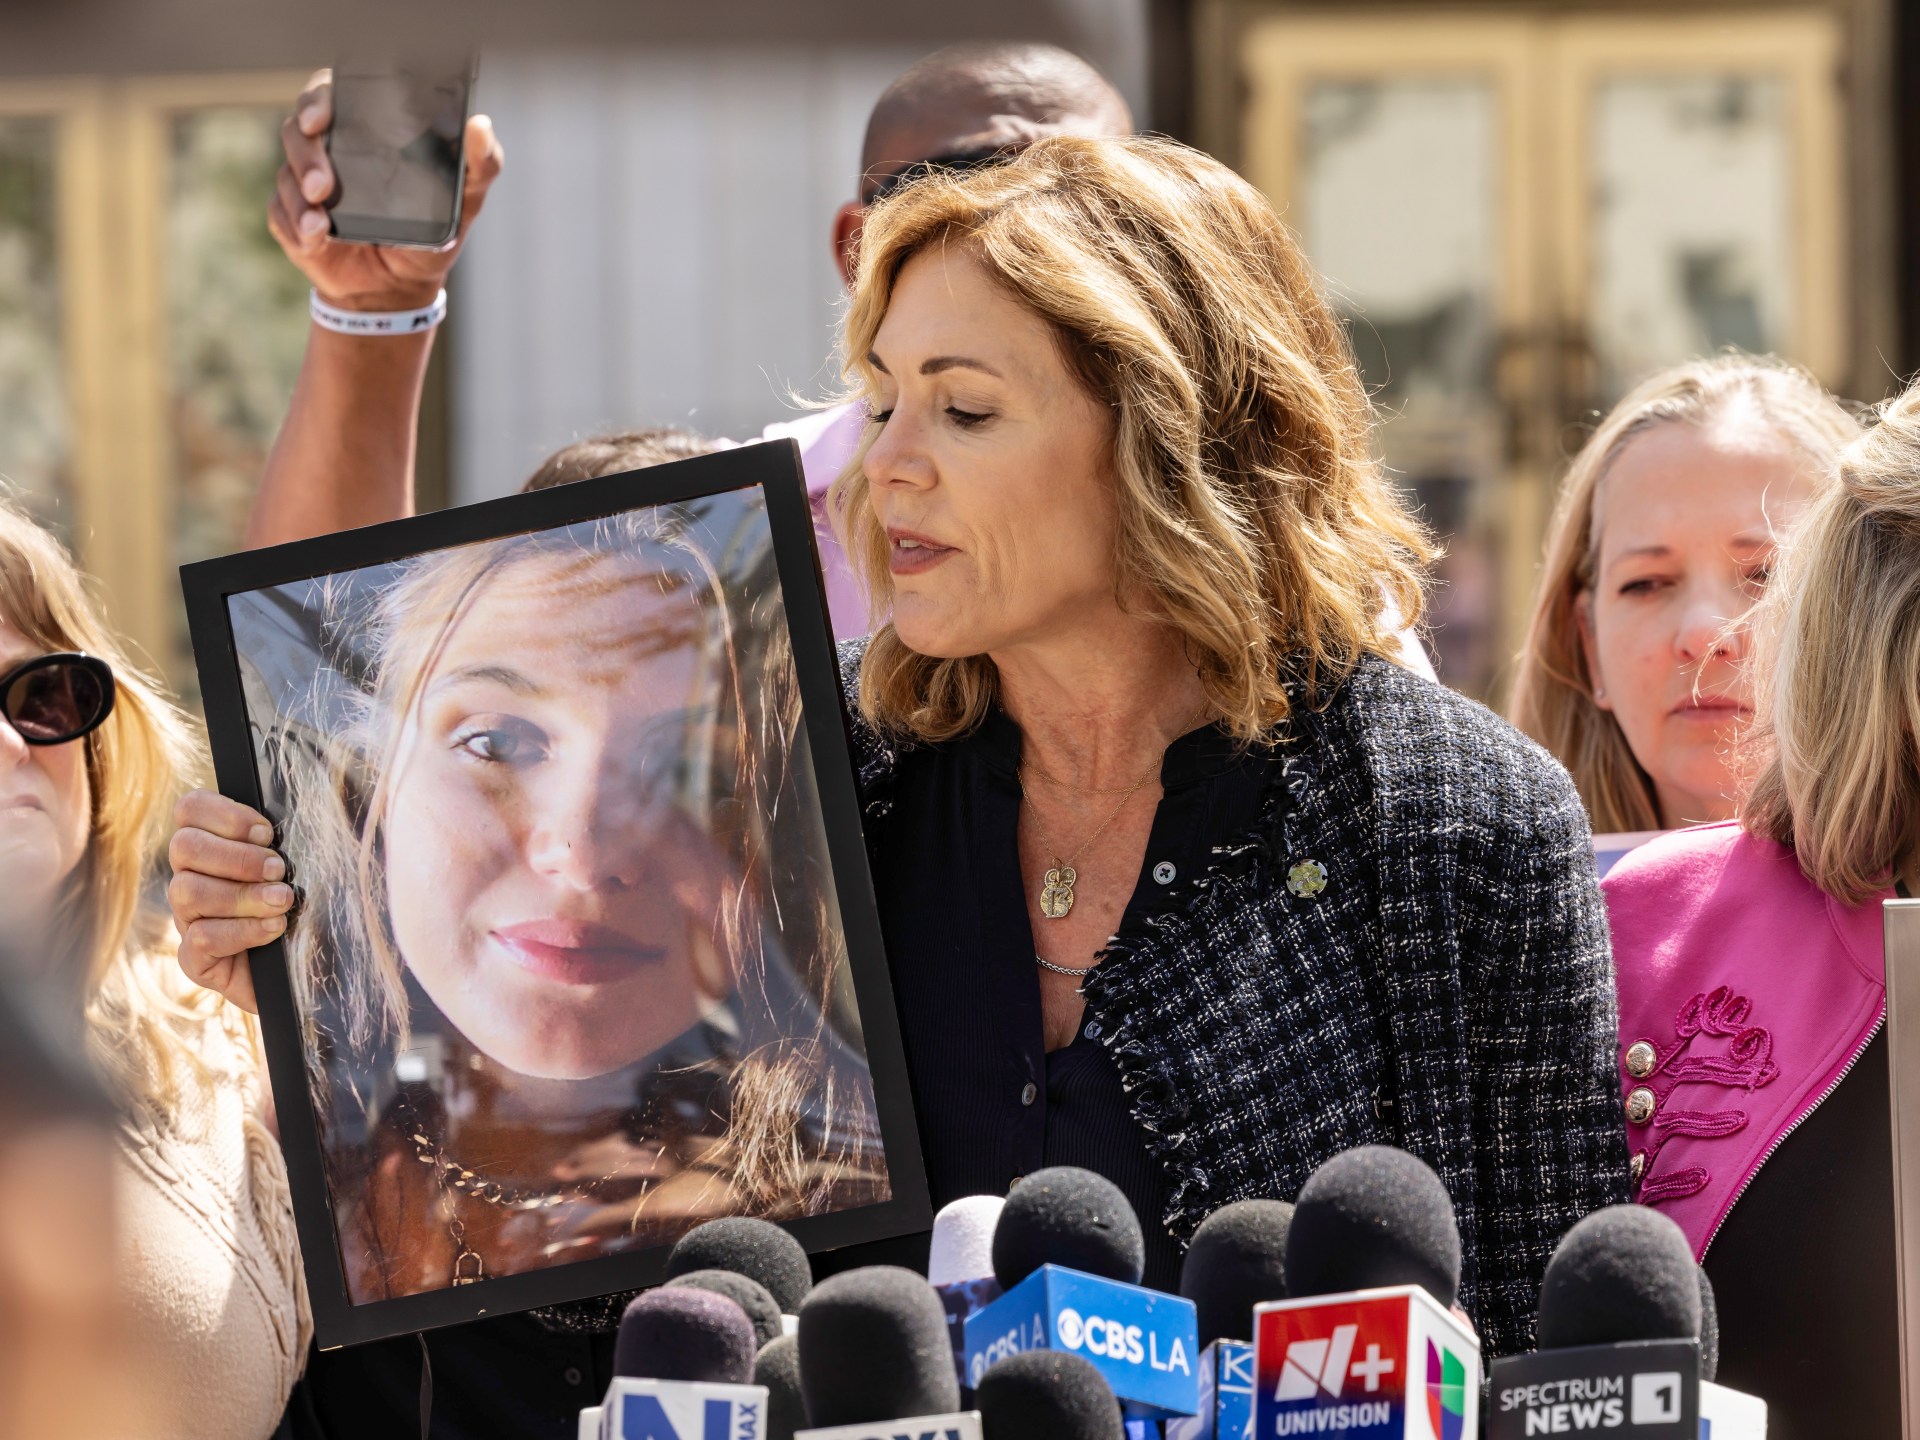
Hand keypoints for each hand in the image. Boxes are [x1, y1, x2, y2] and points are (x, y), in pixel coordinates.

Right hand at [167, 790, 294, 1014]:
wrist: (312, 974)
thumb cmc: (311, 908)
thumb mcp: (305, 866)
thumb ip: (289, 839)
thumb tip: (302, 808)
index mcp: (211, 846)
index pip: (190, 809)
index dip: (224, 815)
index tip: (266, 833)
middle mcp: (190, 878)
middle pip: (184, 847)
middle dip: (237, 857)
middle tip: (278, 870)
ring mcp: (188, 920)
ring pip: (188, 892)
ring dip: (242, 895)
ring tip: (282, 901)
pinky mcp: (194, 960)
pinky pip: (200, 938)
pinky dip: (241, 930)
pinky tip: (273, 930)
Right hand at [267, 68, 504, 311]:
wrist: (400, 289)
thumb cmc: (430, 235)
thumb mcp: (464, 202)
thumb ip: (481, 165)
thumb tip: (480, 126)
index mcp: (363, 134)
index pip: (330, 95)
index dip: (319, 99)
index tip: (323, 118)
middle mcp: (329, 152)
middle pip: (297, 129)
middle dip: (306, 154)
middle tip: (324, 185)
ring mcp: (305, 185)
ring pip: (285, 173)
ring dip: (298, 196)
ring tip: (320, 222)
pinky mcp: (292, 219)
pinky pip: (280, 215)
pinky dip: (295, 228)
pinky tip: (313, 239)